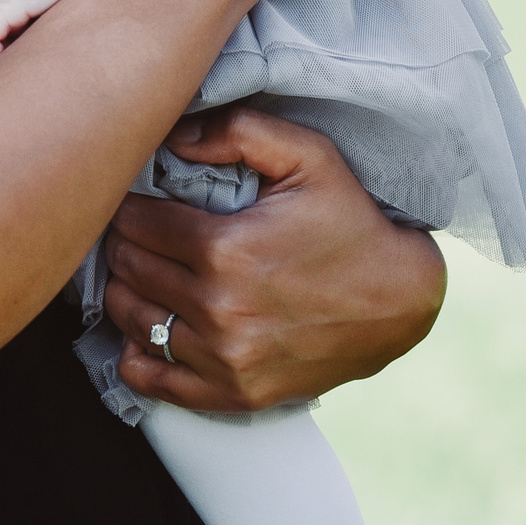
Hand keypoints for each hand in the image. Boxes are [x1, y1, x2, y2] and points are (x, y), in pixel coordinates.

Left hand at [101, 106, 445, 413]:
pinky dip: (138, 351)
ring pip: (131, 319)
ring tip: (142, 269)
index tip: (136, 196)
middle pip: (127, 268)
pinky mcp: (235, 394)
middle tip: (136, 228)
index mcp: (224, 249)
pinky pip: (151, 379)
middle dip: (124, 241)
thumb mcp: (308, 155)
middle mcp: (218, 311)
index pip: (134, 223)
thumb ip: (238, 130)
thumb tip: (173, 136)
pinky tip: (149, 325)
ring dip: (127, 290)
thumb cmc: (350, 219)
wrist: (400, 299)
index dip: (128, 203)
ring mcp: (225, 359)